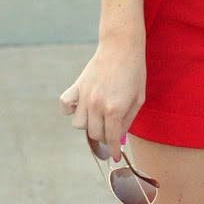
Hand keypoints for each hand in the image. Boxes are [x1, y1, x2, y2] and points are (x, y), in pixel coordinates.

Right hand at [59, 36, 146, 162]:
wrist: (121, 47)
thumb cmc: (134, 72)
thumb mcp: (138, 99)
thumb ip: (127, 120)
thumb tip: (118, 138)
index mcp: (115, 109)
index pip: (111, 138)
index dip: (113, 150)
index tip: (113, 156)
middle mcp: (97, 105)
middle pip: (95, 134)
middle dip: (104, 137)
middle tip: (110, 131)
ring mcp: (85, 96)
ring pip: (79, 124)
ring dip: (89, 125)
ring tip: (98, 117)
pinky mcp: (77, 86)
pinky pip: (65, 106)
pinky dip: (71, 110)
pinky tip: (81, 107)